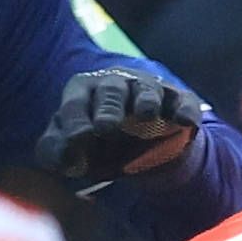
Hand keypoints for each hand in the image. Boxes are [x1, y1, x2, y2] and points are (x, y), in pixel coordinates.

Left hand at [42, 64, 202, 188]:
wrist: (139, 152)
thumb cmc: (96, 146)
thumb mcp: (70, 151)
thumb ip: (55, 151)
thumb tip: (64, 156)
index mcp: (83, 92)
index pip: (75, 103)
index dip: (76, 122)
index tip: (79, 141)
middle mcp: (115, 85)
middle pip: (111, 91)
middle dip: (108, 109)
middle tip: (106, 128)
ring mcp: (148, 90)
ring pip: (146, 90)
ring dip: (146, 101)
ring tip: (146, 114)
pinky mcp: (177, 102)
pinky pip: (182, 102)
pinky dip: (184, 111)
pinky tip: (186, 122)